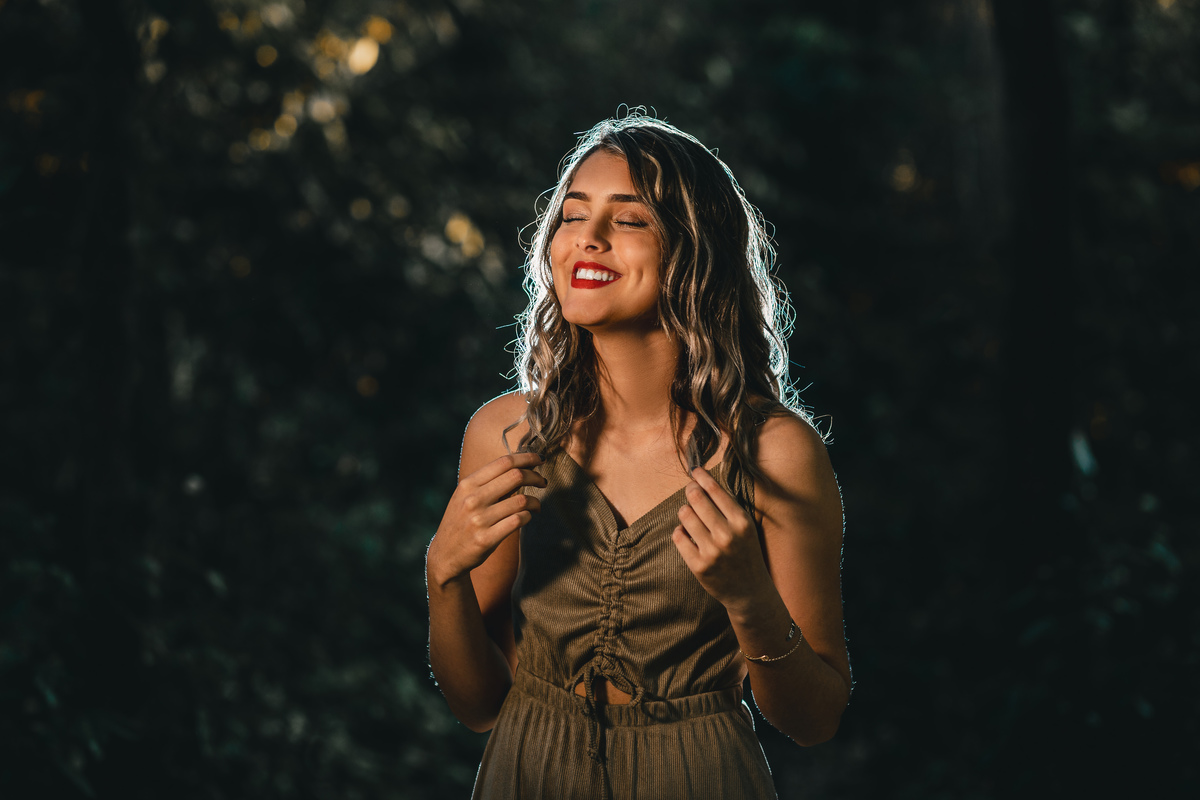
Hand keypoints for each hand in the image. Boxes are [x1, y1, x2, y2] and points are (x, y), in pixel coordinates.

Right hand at [428, 452, 545, 586]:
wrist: (445, 555)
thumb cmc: (461, 522)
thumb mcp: (466, 497)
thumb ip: (488, 483)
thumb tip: (521, 467)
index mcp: (467, 484)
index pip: (504, 462)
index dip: (526, 458)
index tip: (539, 459)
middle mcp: (472, 499)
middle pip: (516, 476)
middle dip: (535, 477)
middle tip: (542, 482)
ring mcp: (478, 520)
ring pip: (521, 500)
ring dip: (535, 502)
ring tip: (536, 506)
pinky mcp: (485, 539)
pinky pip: (518, 520)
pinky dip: (528, 516)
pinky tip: (527, 517)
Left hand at [672, 466, 773, 614]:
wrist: (749, 591)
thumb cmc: (746, 553)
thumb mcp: (745, 527)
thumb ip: (728, 507)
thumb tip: (701, 481)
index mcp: (741, 522)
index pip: (715, 490)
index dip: (701, 476)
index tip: (695, 470)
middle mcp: (727, 535)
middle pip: (696, 498)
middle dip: (691, 490)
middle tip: (690, 491)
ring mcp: (711, 551)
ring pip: (684, 515)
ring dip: (685, 512)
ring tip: (690, 516)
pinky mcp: (698, 565)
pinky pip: (678, 536)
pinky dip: (680, 532)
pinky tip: (688, 534)